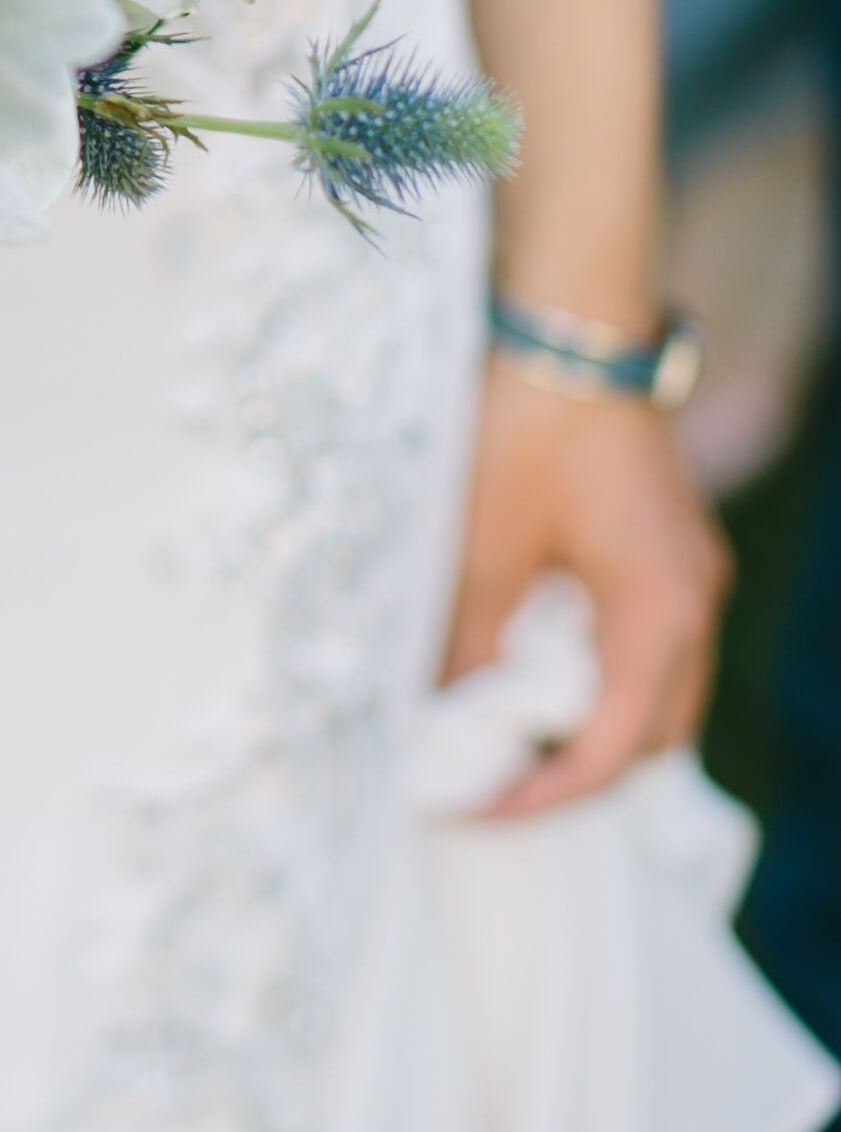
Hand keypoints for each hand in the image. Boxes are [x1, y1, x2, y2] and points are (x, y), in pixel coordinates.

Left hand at [443, 352, 728, 814]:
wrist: (570, 322)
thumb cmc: (527, 423)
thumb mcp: (485, 543)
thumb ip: (470, 641)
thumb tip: (439, 717)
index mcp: (660, 612)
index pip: (614, 748)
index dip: (543, 793)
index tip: (474, 809)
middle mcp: (691, 600)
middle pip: (652, 733)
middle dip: (574, 771)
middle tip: (491, 785)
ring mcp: (685, 570)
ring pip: (653, 688)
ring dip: (587, 722)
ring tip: (505, 737)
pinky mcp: (664, 543)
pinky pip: (644, 638)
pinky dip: (594, 670)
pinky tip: (531, 665)